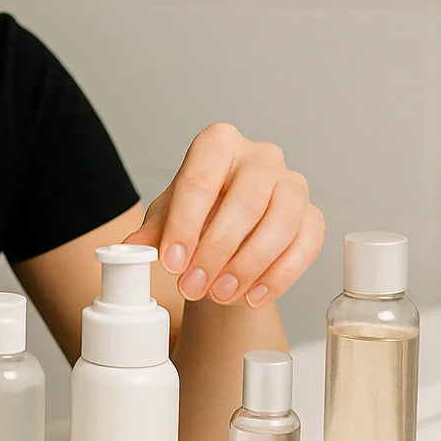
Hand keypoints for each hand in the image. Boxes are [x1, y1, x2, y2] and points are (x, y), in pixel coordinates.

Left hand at [124, 122, 324, 307]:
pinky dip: (278, 277)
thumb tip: (127, 251)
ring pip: (279, 224)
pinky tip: (251, 297)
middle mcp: (260, 157)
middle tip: (192, 286)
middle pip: (244, 202)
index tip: (170, 262)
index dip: (184, 225)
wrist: (229, 237)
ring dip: (247, 266)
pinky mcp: (313, 216)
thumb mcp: (167, 220)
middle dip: (215, 251)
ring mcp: (292, 184)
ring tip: (219, 294)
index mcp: (218, 144)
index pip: (201, 181)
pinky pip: (304, 247)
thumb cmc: (197, 219)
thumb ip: (150, 234)